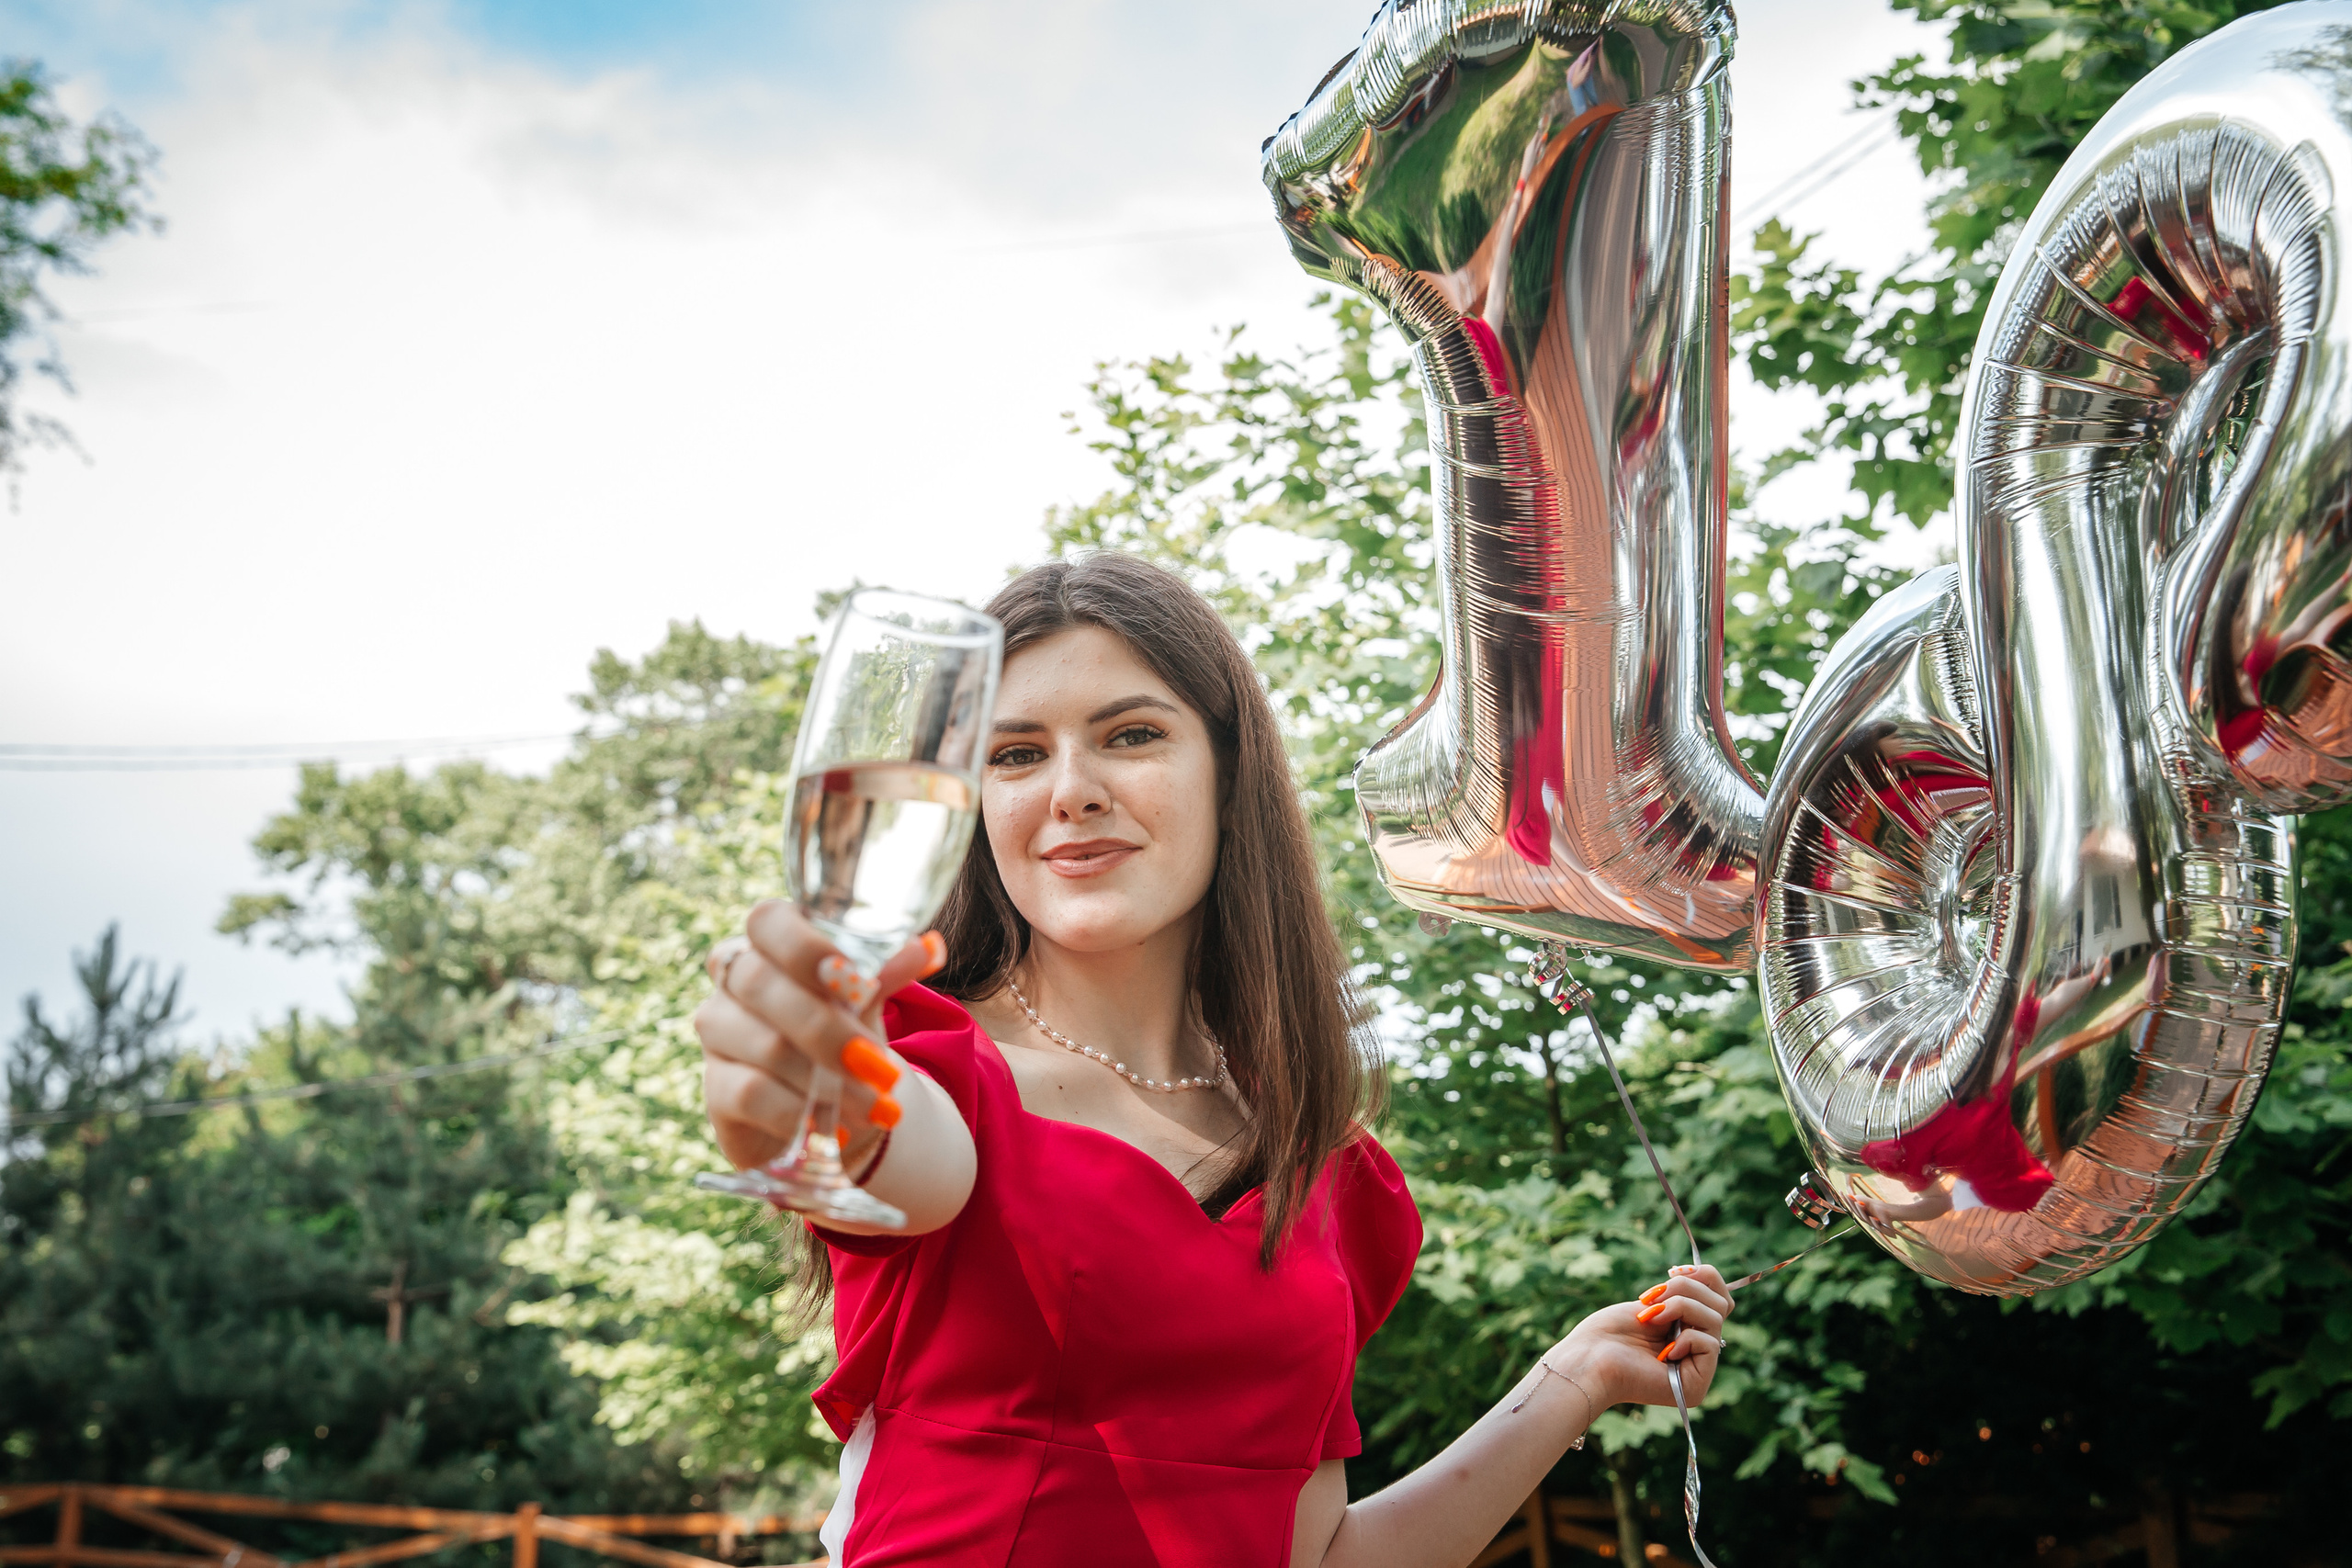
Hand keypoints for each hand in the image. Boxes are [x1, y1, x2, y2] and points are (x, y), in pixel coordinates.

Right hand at [693, 900, 942, 1171]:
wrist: (826, 1108)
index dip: (804, 945)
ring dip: (826, 1081)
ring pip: (765, 1045)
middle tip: (879, 1065)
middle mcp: (731, 980)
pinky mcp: (715, 1088)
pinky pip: (751, 1093)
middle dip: (828, 1028)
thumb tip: (928, 947)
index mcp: (766, 942)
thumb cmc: (841, 1034)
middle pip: (760, 983)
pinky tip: (837, 1128)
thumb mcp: (865, 1000)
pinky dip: (801, 1112)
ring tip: (875, 1105)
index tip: (852, 976)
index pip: (767, 921)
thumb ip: (885, 971)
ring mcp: (717, 1032)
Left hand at [1553, 1264, 1732, 1411]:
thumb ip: (1683, 1297)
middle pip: (1721, 1304)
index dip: (1706, 1277)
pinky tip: (1661, 1352)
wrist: (1589, 1359)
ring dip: (1681, 1306)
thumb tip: (1704, 1277)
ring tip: (1650, 1317)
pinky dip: (1686, 1338)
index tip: (1674, 1270)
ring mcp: (1698, 1370)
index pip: (1720, 1299)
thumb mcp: (1652, 1304)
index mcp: (1687, 1332)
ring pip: (1715, 1318)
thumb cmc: (1609, 1332)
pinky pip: (1710, 1344)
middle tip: (1653, 1297)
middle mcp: (1696, 1352)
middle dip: (1687, 1289)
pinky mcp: (1696, 1386)